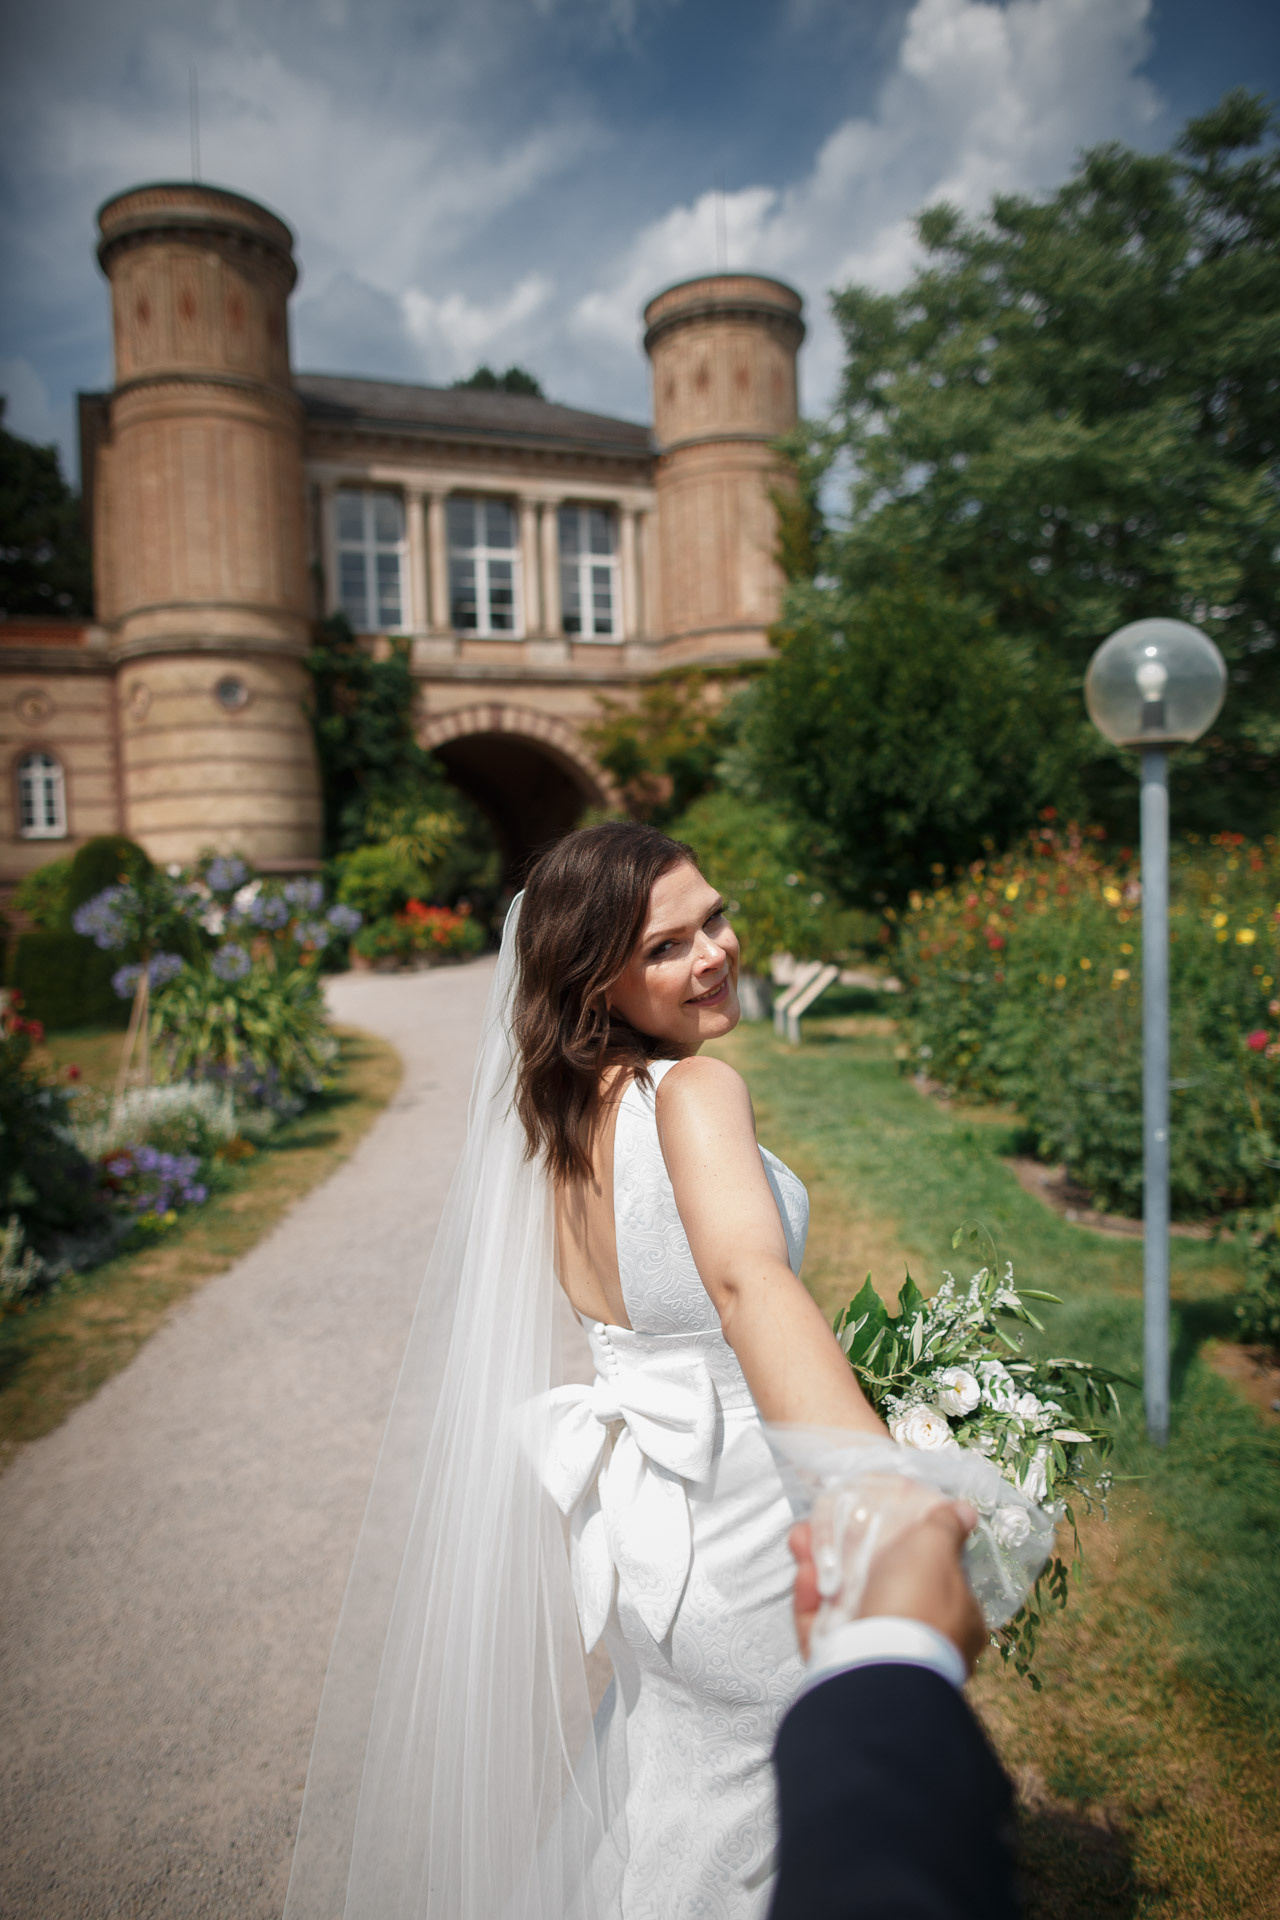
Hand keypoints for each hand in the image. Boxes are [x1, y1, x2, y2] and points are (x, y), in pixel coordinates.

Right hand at [790, 1497, 985, 1675]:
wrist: (878, 1666)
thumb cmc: (916, 1603)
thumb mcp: (935, 1549)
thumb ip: (945, 1526)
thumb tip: (964, 1511)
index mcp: (955, 1619)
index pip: (936, 1577)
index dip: (910, 1545)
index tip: (885, 1522)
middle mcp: (919, 1639)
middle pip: (881, 1585)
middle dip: (852, 1551)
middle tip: (833, 1524)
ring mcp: (878, 1654)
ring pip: (845, 1602)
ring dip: (824, 1565)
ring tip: (803, 1536)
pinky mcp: (840, 1663)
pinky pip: (820, 1625)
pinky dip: (809, 1595)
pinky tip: (804, 1570)